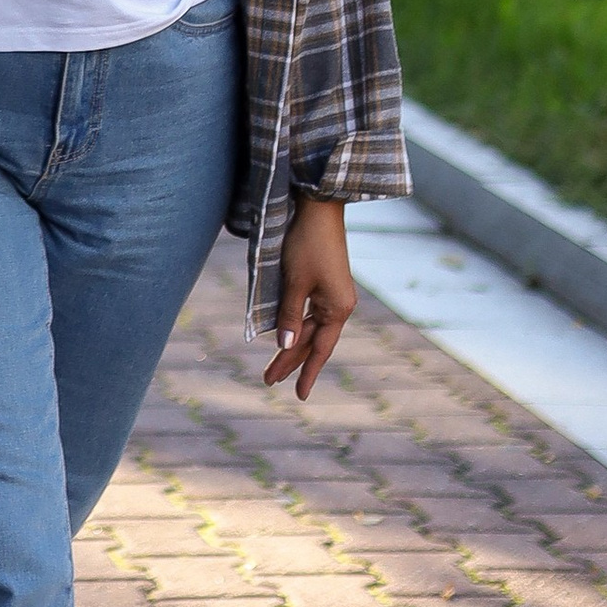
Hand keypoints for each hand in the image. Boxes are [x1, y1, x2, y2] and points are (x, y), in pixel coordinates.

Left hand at [265, 194, 356, 398]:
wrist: (318, 210)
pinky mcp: (323, 285)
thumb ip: (290, 316)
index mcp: (338, 309)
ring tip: (271, 368)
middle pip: (311, 342)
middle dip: (290, 362)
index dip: (307, 372)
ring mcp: (332, 296)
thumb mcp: (295, 283)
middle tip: (267, 381)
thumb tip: (286, 346)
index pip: (320, 350)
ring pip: (308, 329)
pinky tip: (285, 338)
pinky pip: (308, 315)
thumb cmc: (307, 244)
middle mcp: (339, 306)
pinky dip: (295, 327)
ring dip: (290, 346)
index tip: (300, 396)